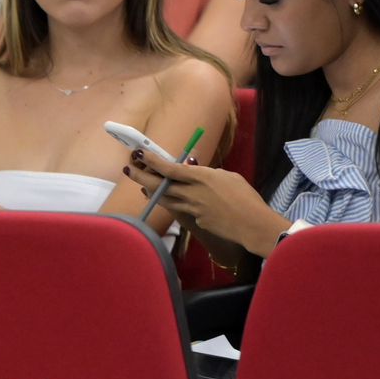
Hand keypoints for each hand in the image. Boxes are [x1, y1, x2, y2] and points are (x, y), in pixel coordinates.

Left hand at [125, 152, 285, 255]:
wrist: (251, 224)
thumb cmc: (245, 196)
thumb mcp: (227, 177)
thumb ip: (206, 173)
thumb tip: (192, 168)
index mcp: (201, 177)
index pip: (170, 169)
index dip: (153, 162)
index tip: (140, 155)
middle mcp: (191, 193)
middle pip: (158, 186)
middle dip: (141, 176)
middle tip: (128, 169)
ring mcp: (190, 208)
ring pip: (163, 199)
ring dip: (150, 191)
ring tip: (142, 185)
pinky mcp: (194, 220)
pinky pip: (178, 209)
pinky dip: (170, 202)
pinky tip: (166, 199)